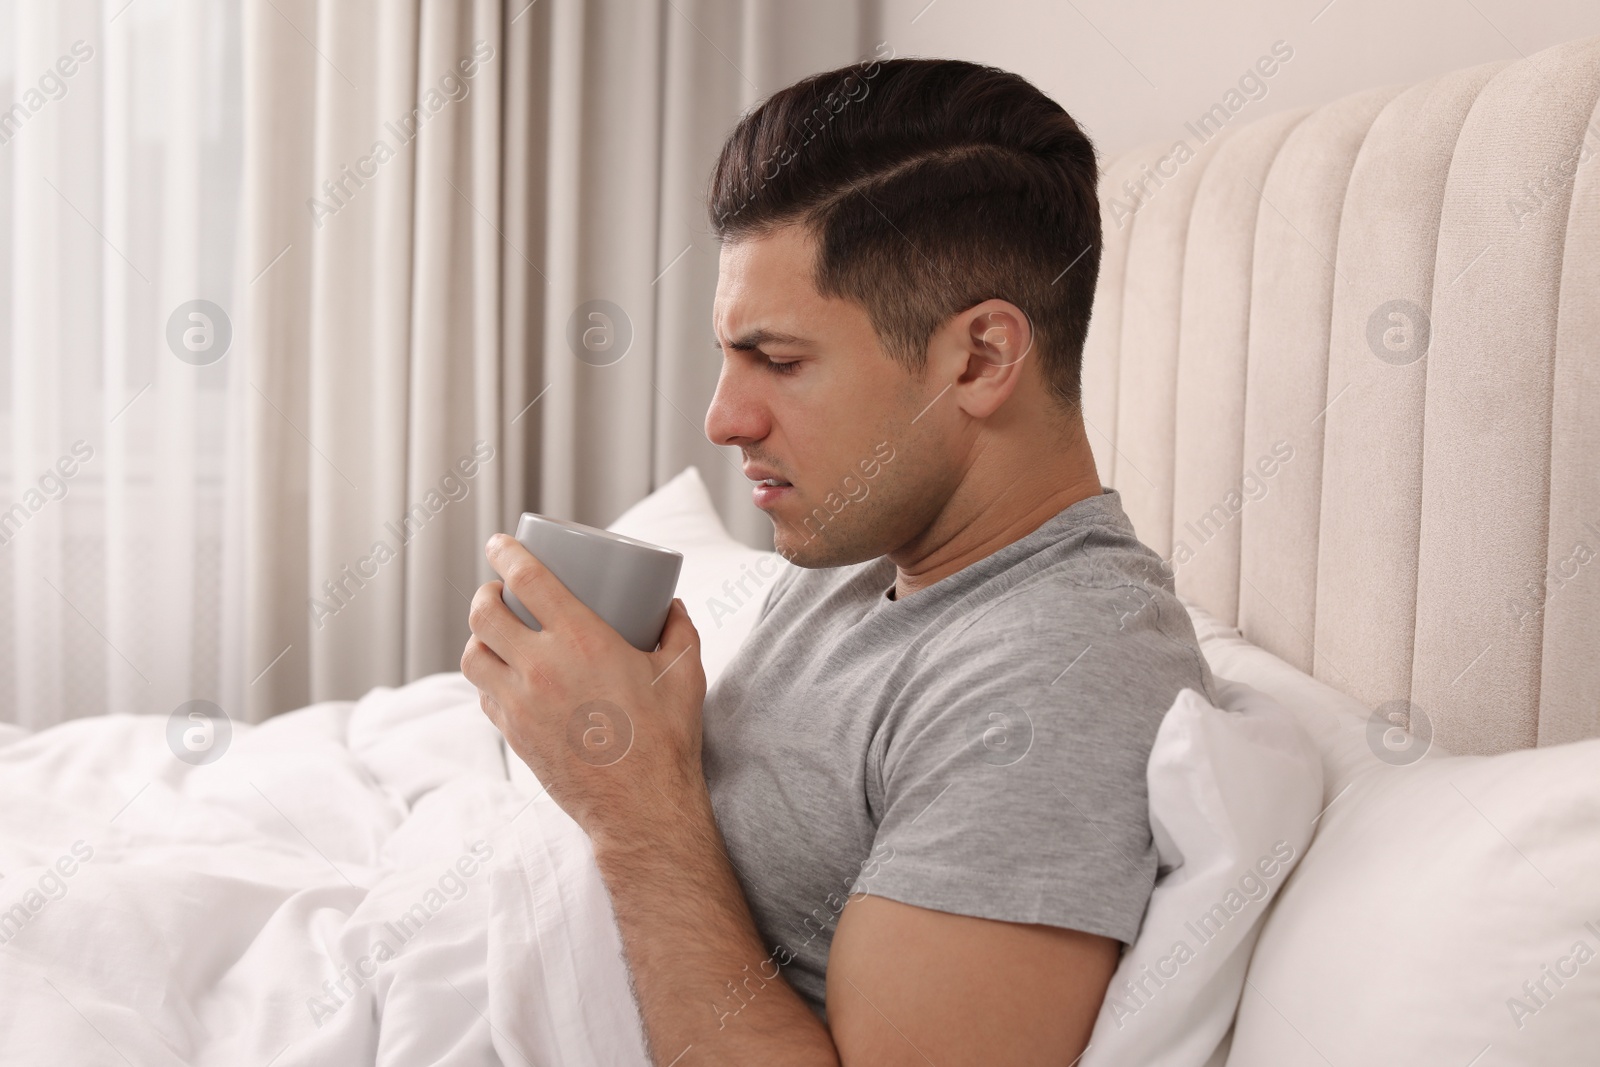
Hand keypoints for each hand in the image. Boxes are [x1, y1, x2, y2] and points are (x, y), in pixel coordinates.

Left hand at [461, 533, 707, 843]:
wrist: (641, 807)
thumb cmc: (666, 739)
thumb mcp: (684, 673)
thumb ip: (680, 631)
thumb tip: (671, 606)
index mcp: (582, 640)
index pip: (527, 580)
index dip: (506, 554)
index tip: (500, 543)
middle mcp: (542, 668)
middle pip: (483, 614)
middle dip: (484, 594)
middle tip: (497, 592)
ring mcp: (521, 705)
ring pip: (472, 657)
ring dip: (478, 637)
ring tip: (495, 633)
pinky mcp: (514, 736)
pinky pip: (484, 696)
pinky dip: (489, 679)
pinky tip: (508, 677)